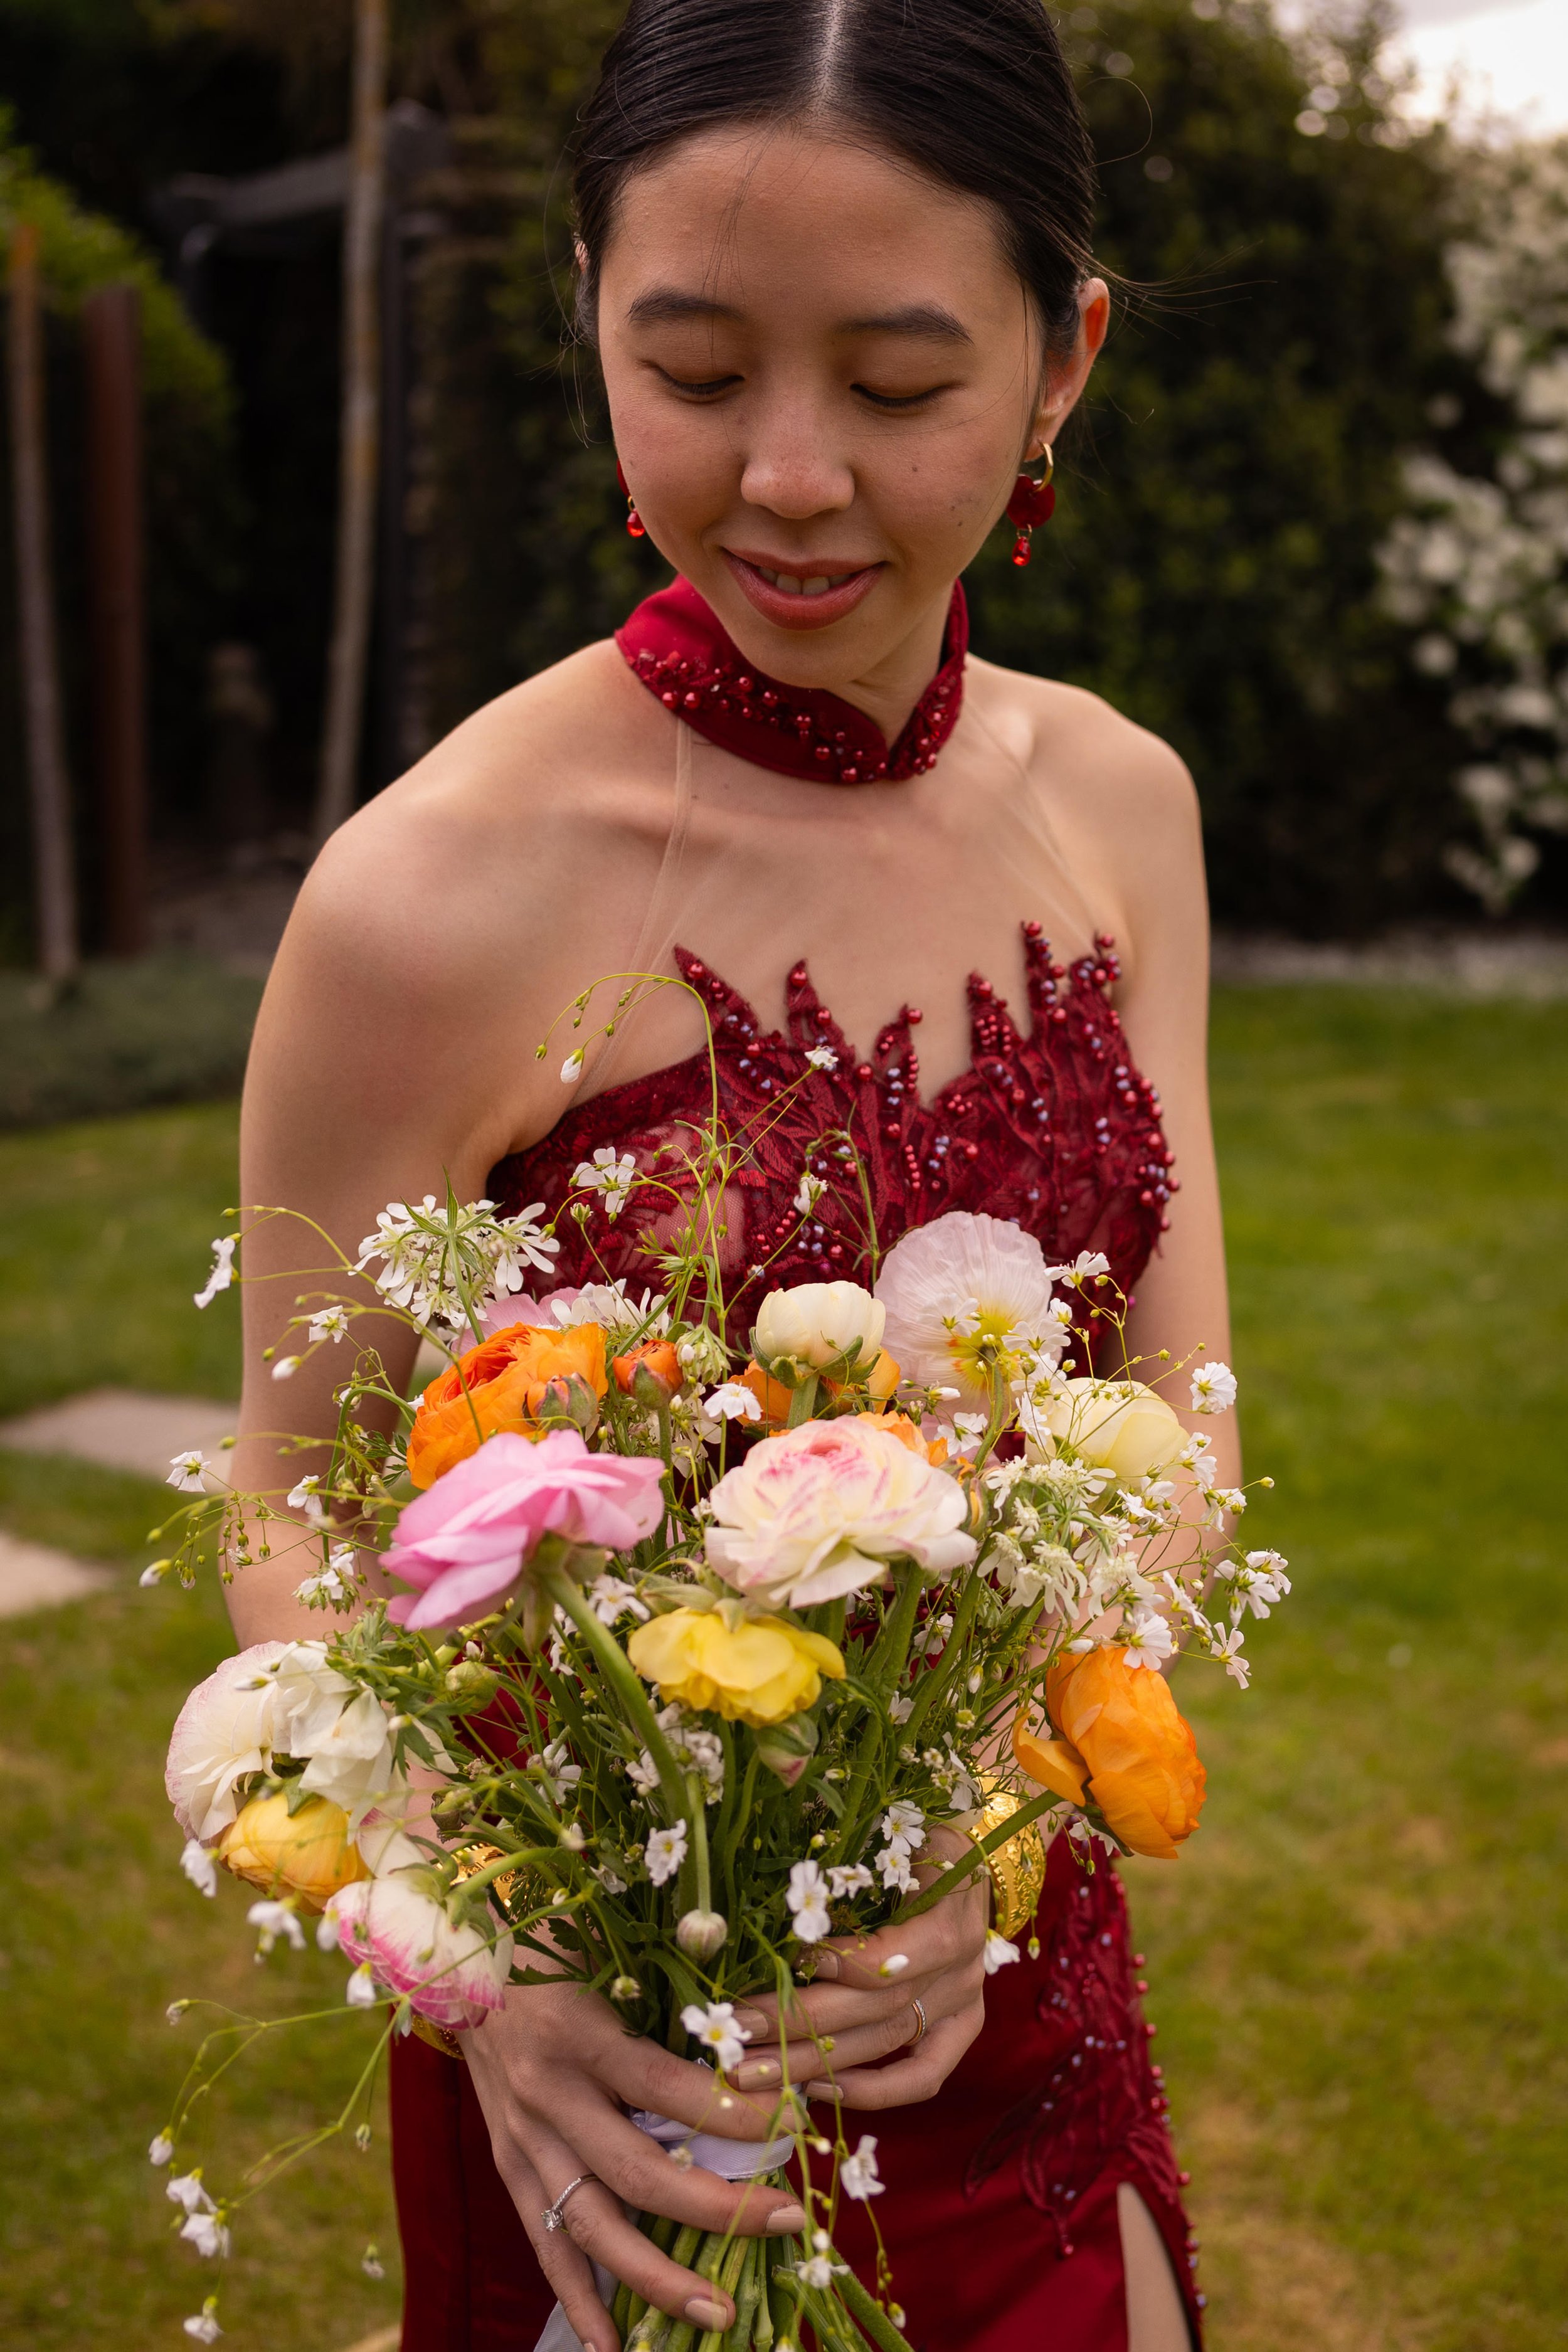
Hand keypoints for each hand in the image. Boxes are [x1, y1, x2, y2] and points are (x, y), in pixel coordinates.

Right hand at [463, 1981, 806, 2349]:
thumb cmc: (552, 1946)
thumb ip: (673, 1996)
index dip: (728, 2113)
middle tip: (785, 2223)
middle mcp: (547, 2095)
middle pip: (635, 2172)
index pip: (664, 2085)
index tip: (790, 2125)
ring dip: (655, 2279)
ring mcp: (523, 2140)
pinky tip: (612, 2345)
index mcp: (580, 2033)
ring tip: (715, 2314)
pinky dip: (578, 2300)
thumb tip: (758, 2043)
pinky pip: (544, 2245)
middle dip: (714, 2210)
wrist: (458, 1963)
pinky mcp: (509, 2167)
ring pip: (590, 2226)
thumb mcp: (610, 1955)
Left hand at [728, 1826, 990, 2108]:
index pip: (888, 1959)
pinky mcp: (962, 2026)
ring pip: (884, 2044)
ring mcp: (964, 2003)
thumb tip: (776, 1887)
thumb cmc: (922, 1837)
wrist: (978, 1855)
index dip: (836, 1966)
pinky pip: (923, 2076)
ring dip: (813, 2063)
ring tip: (751, 2073)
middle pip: (874, 2009)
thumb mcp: (892, 1839)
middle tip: (734, 2032)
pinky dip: (874, 2092)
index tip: (781, 1961)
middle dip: (797, 2022)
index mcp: (948, 1919)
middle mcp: (961, 1970)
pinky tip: (818, 2092)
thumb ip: (847, 1866)